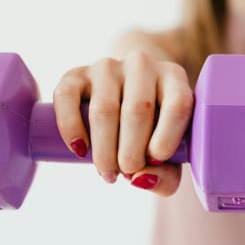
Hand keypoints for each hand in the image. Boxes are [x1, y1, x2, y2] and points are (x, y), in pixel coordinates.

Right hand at [53, 50, 193, 195]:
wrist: (125, 91)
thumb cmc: (154, 128)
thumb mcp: (169, 150)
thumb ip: (166, 174)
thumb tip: (140, 179)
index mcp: (174, 78)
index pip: (177, 104)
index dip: (167, 137)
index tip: (155, 160)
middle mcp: (142, 65)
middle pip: (138, 109)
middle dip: (131, 151)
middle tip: (127, 173)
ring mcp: (108, 66)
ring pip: (104, 109)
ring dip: (104, 149)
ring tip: (108, 173)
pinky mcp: (77, 73)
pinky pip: (67, 97)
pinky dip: (71, 128)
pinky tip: (80, 150)